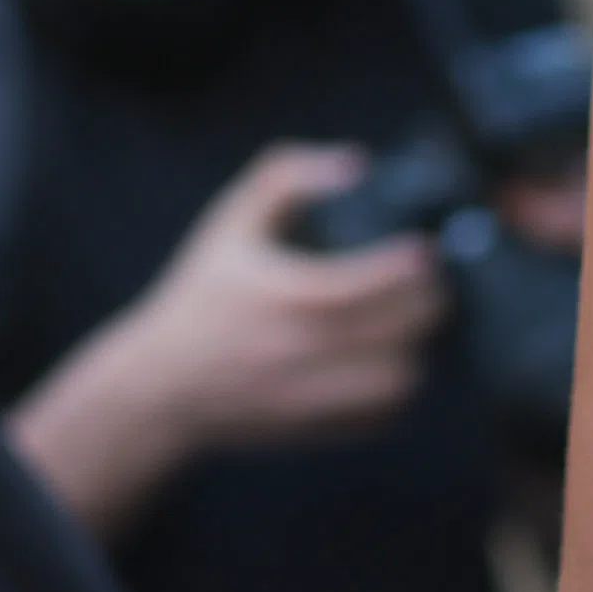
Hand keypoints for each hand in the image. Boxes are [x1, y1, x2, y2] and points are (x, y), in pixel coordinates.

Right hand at [18, 146, 442, 533]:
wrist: (162, 384)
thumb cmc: (201, 299)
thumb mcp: (231, 224)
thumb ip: (286, 177)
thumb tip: (354, 163)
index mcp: (290, 296)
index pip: (377, 281)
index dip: (412, 264)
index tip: (423, 250)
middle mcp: (306, 349)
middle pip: (404, 330)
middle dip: (428, 302)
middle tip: (430, 285)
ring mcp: (316, 396)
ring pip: (402, 380)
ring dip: (418, 349)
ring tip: (413, 326)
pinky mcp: (320, 428)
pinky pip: (385, 417)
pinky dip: (399, 392)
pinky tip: (390, 363)